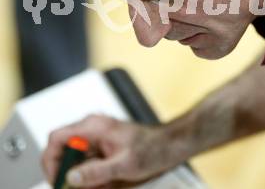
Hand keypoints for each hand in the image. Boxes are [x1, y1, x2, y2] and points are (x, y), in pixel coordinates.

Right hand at [42, 114, 176, 187]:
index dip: (51, 162)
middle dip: (71, 177)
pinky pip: (88, 168)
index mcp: (93, 126)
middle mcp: (91, 130)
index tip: (58, 182)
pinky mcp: (101, 150)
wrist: (169, 146)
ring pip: (76, 165)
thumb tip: (70, 179)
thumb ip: (97, 172)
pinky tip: (109, 183)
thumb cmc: (152, 147)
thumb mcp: (124, 164)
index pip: (56, 139)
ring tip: (106, 184)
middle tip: (86, 188)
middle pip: (64, 155)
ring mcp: (96, 140)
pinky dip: (93, 180)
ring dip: (85, 181)